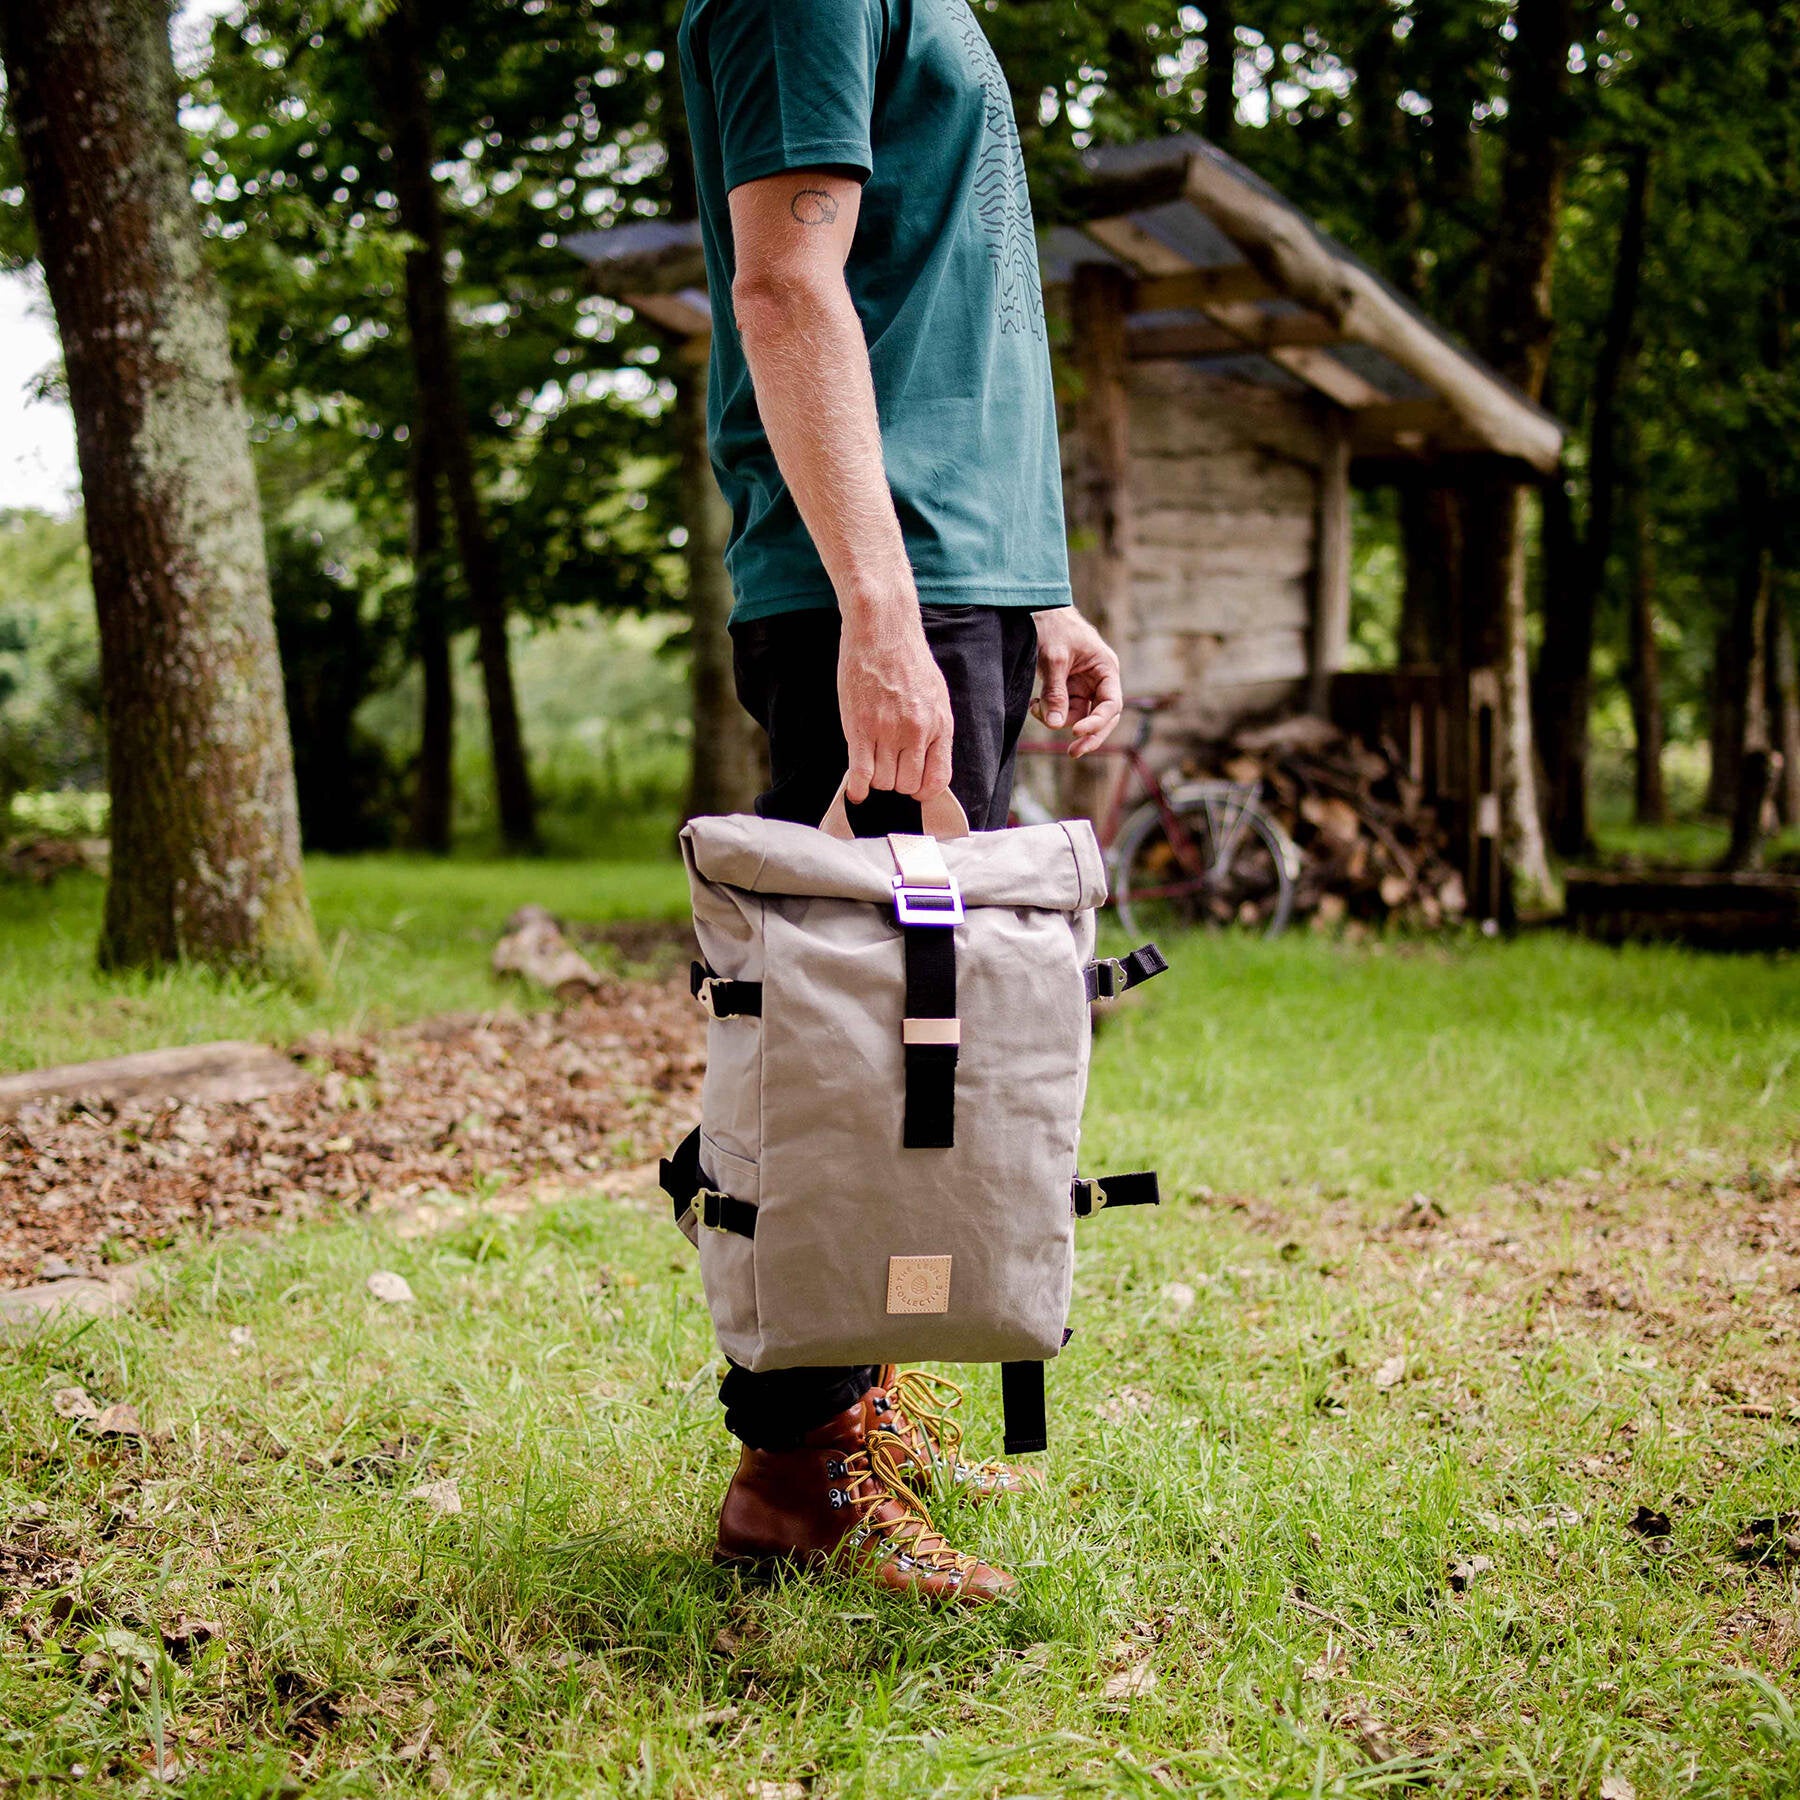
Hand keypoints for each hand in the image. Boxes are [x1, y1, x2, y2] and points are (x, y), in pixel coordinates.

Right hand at [838, 605, 954, 801]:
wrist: (882, 630)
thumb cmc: (907, 658)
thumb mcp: (935, 694)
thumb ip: (933, 728)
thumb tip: (926, 759)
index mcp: (939, 725)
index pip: (937, 779)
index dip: (923, 790)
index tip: (912, 785)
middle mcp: (916, 732)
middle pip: (907, 784)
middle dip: (896, 782)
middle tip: (887, 767)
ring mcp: (888, 732)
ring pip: (884, 782)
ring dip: (876, 779)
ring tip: (871, 762)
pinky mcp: (860, 728)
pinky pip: (861, 774)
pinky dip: (857, 789)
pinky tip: (855, 790)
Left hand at [1031, 608, 1122, 755]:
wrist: (1037, 608)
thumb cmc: (1052, 625)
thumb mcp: (1053, 659)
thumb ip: (1055, 692)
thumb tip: (1055, 725)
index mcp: (1106, 668)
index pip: (1111, 704)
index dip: (1097, 723)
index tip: (1077, 732)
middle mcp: (1099, 679)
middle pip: (1102, 717)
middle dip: (1087, 735)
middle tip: (1072, 752)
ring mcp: (1084, 685)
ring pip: (1079, 716)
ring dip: (1058, 718)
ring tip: (1036, 707)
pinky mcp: (1068, 688)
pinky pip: (1064, 709)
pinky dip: (1050, 712)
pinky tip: (1035, 705)